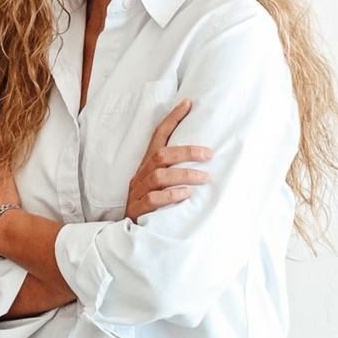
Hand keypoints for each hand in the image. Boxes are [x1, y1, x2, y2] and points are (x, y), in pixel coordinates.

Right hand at [124, 100, 213, 219]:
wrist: (128, 234)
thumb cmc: (150, 206)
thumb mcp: (160, 185)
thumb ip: (174, 170)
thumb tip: (205, 156)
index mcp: (147, 166)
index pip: (158, 136)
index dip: (172, 119)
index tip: (188, 104)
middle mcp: (141, 175)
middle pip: (161, 155)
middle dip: (186, 152)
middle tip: (209, 154)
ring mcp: (137, 192)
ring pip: (159, 176)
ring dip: (184, 174)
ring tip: (204, 177)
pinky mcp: (137, 209)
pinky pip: (152, 199)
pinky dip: (170, 195)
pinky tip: (186, 195)